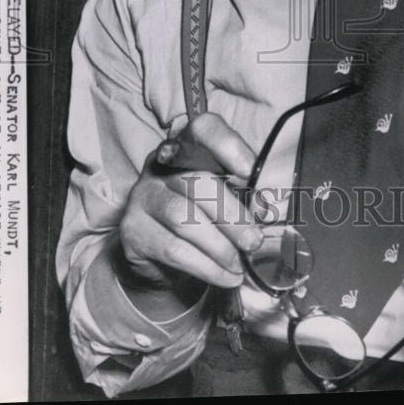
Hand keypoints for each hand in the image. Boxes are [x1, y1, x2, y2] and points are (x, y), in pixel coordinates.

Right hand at [118, 113, 262, 289]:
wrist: (159, 258)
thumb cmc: (202, 218)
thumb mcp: (224, 198)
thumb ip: (244, 195)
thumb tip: (270, 208)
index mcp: (188, 146)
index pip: (203, 128)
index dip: (227, 145)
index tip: (249, 171)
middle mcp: (160, 164)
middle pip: (196, 180)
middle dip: (231, 213)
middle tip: (255, 240)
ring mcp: (143, 196)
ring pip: (182, 216)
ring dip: (219, 245)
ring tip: (241, 263)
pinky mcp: (133, 230)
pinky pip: (172, 248)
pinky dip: (206, 266)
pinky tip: (226, 276)